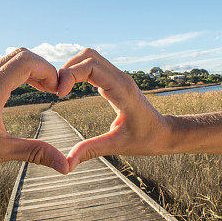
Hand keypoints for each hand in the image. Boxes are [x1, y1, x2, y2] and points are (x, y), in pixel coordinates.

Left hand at [0, 48, 69, 174]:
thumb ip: (33, 152)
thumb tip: (65, 165)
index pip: (27, 61)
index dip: (49, 71)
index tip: (59, 90)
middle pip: (20, 55)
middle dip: (43, 68)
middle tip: (54, 89)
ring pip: (8, 61)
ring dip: (30, 71)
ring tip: (44, 90)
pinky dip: (16, 75)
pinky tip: (21, 93)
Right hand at [56, 49, 174, 170]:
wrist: (165, 133)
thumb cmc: (146, 139)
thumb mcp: (117, 146)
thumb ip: (91, 150)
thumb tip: (66, 164)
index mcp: (121, 89)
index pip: (91, 66)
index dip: (70, 75)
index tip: (59, 94)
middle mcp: (120, 78)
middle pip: (88, 56)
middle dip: (68, 68)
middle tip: (56, 91)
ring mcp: (118, 78)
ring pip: (91, 58)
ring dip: (72, 68)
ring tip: (60, 89)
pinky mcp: (115, 81)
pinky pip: (94, 67)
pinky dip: (79, 72)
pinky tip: (70, 89)